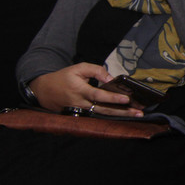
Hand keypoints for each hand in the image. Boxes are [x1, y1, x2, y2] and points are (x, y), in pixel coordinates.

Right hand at [28, 63, 142, 116]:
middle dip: (123, 111)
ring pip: (103, 115)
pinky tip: (124, 115)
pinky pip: (99, 116)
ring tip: (137, 115)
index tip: (126, 99)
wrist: (45, 91)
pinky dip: (112, 116)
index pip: (99, 96)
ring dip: (121, 116)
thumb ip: (95, 70)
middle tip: (139, 112)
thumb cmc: (63, 78)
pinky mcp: (83, 115)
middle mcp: (82, 104)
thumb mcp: (78, 68)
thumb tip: (111, 78)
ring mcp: (82, 112)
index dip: (112, 98)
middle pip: (105, 110)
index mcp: (80, 90)